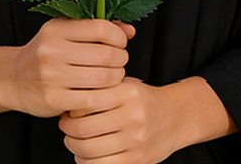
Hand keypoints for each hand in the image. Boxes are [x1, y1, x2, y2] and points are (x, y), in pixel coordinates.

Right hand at [0, 18, 134, 118]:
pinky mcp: (53, 100)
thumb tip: (130, 30)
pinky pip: (92, 100)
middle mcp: (52, 50)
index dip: (118, 36)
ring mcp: (52, 76)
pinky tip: (102, 92)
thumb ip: (96, 28)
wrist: (13, 79)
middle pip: (106, 55)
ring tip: (113, 76)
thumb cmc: (46, 52)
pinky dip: (104, 96)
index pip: (101, 28)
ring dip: (116, 78)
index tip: (120, 42)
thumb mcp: (64, 32)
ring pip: (102, 78)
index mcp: (57, 29)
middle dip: (121, 59)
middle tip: (119, 62)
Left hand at [61, 78, 175, 163]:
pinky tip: (86, 155)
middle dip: (68, 131)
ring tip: (74, 142)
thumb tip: (67, 102)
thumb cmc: (142, 100)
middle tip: (66, 128)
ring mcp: (135, 140)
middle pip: (84, 129)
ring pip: (89, 150)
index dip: (70, 110)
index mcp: (127, 92)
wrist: (175, 117)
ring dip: (74, 148)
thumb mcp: (125, 85)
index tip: (66, 112)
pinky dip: (86, 162)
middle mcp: (132, 116)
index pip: (87, 101)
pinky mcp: (137, 160)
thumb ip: (101, 89)